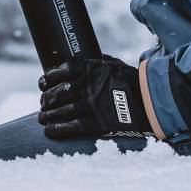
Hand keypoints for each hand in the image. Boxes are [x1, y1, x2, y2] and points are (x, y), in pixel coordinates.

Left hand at [37, 55, 153, 139]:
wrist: (148, 100)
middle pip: (53, 94)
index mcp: (85, 68)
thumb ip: (92, 63)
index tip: (43, 85)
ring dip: (47, 115)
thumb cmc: (129, 80)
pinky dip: (55, 129)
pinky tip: (50, 129)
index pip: (55, 73)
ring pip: (57, 111)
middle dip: (45, 100)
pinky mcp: (93, 123)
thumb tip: (76, 60)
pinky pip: (67, 127)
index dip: (45, 80)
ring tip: (44, 117)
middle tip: (44, 104)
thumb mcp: (110, 63)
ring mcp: (87, 105)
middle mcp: (83, 86)